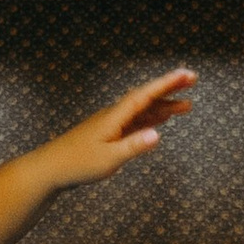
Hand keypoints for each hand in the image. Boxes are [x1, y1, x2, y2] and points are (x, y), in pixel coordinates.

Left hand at [42, 70, 194, 187]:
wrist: (51, 168)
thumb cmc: (77, 164)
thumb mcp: (109, 159)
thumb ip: (134, 146)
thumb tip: (158, 135)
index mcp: (115, 117)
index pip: (146, 95)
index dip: (167, 84)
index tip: (186, 74)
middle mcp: (115, 115)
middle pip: (147, 97)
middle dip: (170, 89)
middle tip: (192, 81)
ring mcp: (112, 124)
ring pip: (143, 110)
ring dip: (164, 106)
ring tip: (186, 106)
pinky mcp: (110, 134)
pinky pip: (136, 121)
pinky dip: (151, 119)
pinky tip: (160, 121)